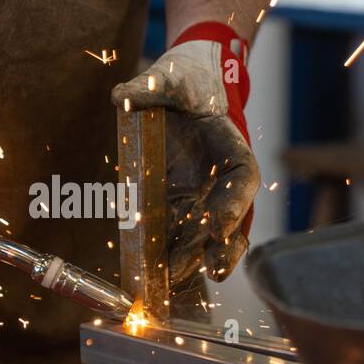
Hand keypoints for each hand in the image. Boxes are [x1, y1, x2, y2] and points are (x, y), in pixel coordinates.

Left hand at [112, 22, 259, 283]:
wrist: (180, 91)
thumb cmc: (182, 82)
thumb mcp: (167, 77)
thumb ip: (146, 88)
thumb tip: (121, 97)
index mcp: (228, 143)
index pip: (241, 175)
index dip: (233, 204)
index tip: (219, 227)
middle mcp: (219, 177)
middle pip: (228, 218)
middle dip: (217, 248)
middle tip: (208, 271)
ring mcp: (200, 194)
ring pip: (203, 236)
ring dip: (191, 261)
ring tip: (173, 285)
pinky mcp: (176, 205)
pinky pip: (175, 235)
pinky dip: (166, 257)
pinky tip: (150, 277)